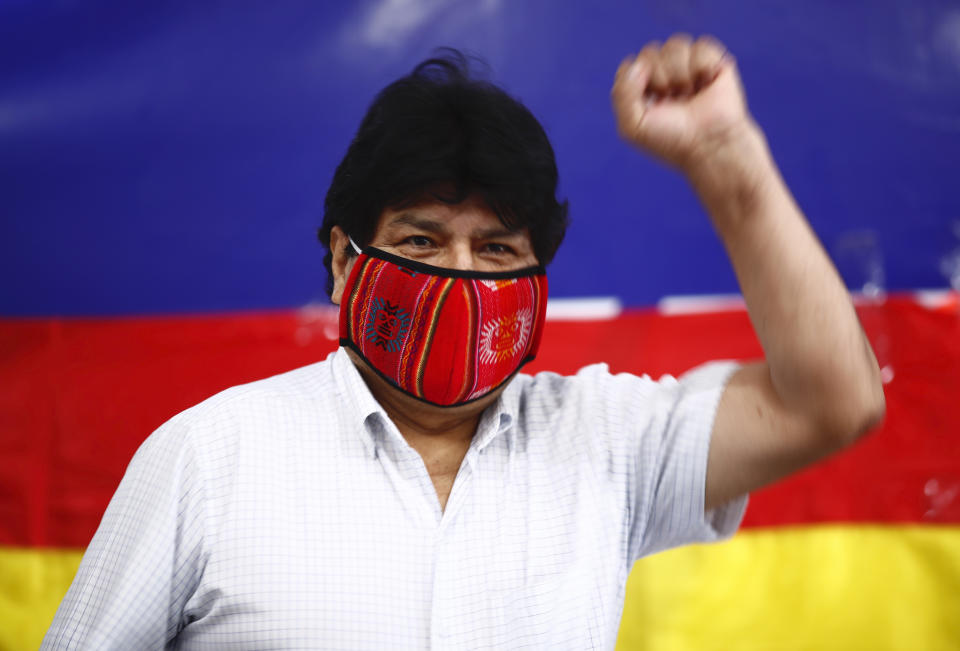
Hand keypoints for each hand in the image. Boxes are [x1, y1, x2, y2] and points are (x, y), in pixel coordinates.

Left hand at [611, 34, 754, 172]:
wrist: (709, 144)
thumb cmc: (672, 140)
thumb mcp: (632, 127)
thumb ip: (621, 94)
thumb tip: (638, 63)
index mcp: (642, 90)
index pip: (630, 65)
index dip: (636, 82)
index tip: (649, 105)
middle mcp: (664, 75)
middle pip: (650, 52)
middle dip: (659, 78)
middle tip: (672, 101)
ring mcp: (688, 67)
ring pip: (675, 44)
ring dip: (680, 73)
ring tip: (689, 94)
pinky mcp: (713, 61)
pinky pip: (701, 45)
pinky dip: (703, 66)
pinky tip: (707, 84)